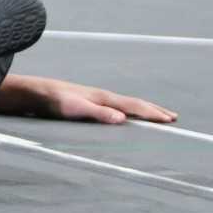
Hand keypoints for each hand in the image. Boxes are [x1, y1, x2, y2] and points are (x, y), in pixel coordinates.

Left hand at [29, 77, 176, 124]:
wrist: (40, 91)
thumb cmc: (57, 102)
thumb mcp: (77, 109)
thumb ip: (99, 114)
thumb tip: (122, 119)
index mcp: (105, 98)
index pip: (134, 106)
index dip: (152, 113)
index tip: (169, 120)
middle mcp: (105, 96)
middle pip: (135, 102)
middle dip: (154, 109)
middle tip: (173, 117)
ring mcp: (98, 97)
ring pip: (127, 103)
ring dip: (144, 108)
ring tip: (156, 114)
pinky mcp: (91, 100)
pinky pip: (118, 105)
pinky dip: (130, 109)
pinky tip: (127, 113)